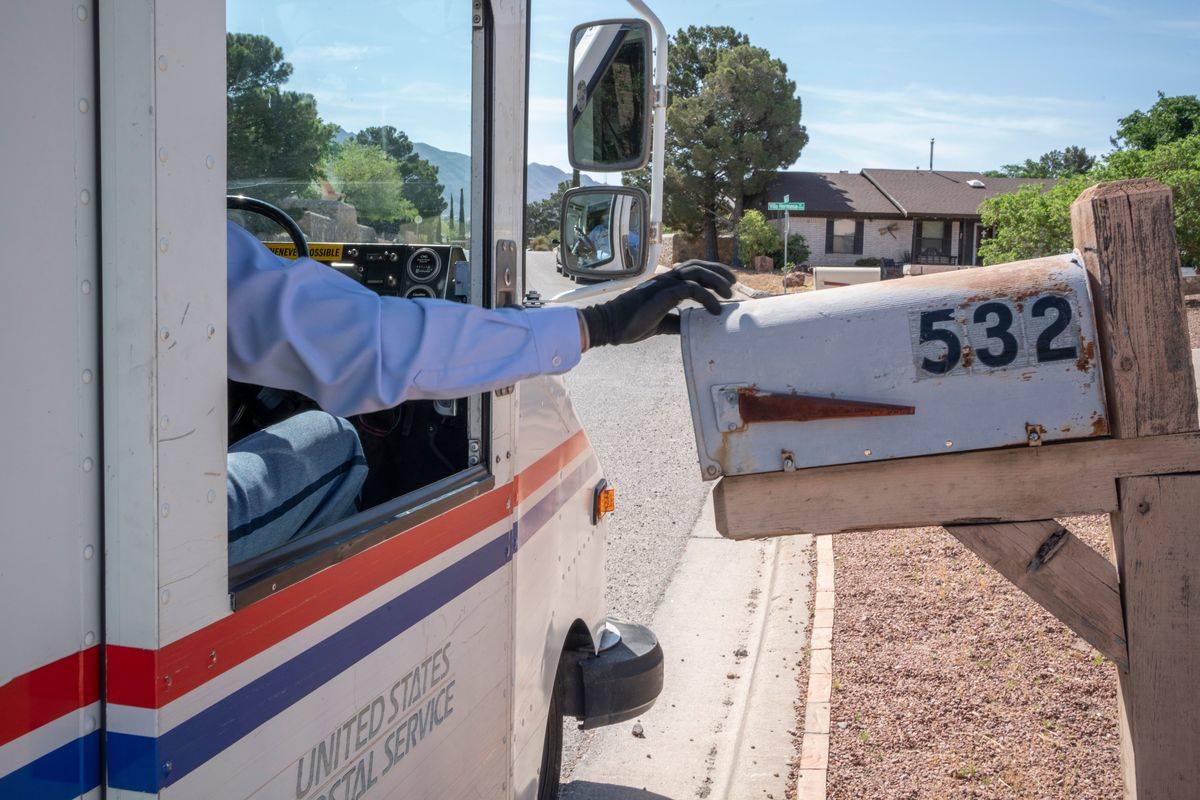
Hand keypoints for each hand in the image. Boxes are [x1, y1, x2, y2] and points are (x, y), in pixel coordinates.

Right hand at [578, 260, 734, 347]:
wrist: (610, 325)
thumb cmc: (631, 323)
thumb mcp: (660, 324)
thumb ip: (676, 322)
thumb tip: (692, 327)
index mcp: (664, 284)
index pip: (692, 270)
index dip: (711, 272)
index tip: (726, 284)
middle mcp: (665, 280)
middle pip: (697, 266)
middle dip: (718, 271)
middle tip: (733, 284)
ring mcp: (663, 285)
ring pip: (696, 273)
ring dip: (716, 281)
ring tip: (728, 296)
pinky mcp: (662, 295)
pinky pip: (690, 289)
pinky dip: (706, 297)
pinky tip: (714, 310)